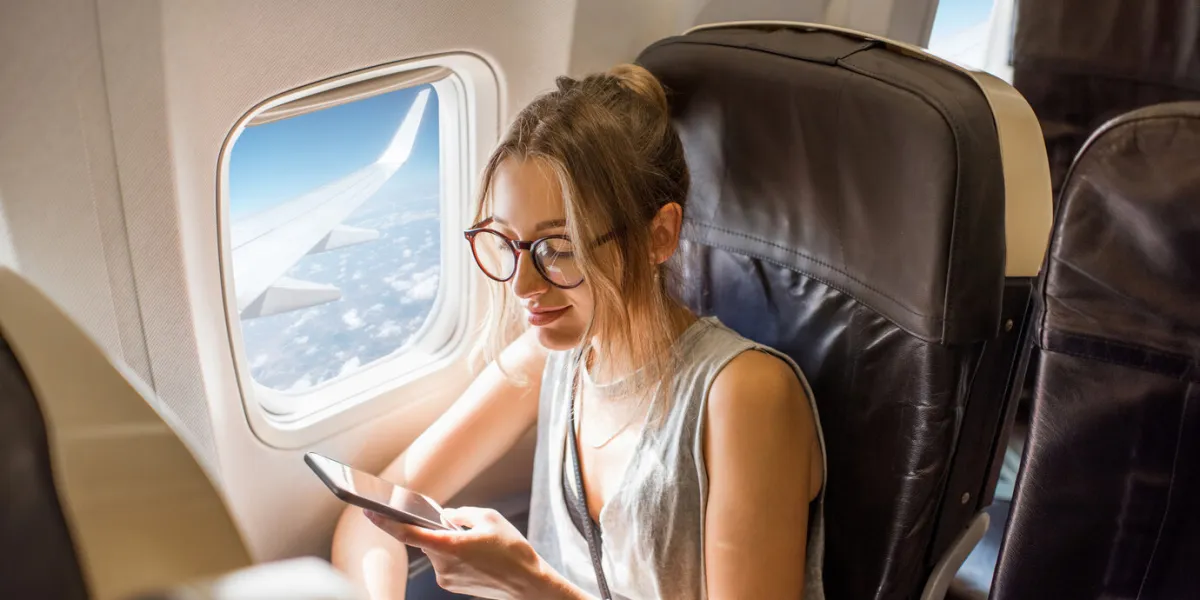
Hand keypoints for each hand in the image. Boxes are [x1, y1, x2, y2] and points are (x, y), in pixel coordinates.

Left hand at [364, 507, 555, 598]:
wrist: (527, 584)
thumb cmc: (512, 550)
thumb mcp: (490, 518)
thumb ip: (461, 513)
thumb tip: (446, 517)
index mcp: (449, 546)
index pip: (407, 533)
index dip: (385, 521)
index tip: (369, 510)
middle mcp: (443, 565)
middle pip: (426, 539)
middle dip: (438, 529)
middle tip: (463, 527)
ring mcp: (446, 578)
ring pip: (436, 550)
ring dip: (448, 542)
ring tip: (478, 544)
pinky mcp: (452, 585)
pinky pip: (445, 562)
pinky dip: (454, 554)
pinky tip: (476, 554)